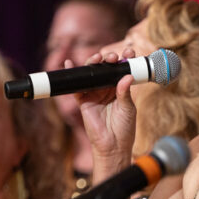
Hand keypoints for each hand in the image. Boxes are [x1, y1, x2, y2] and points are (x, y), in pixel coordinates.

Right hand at [76, 50, 138, 170]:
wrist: (113, 146)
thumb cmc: (124, 128)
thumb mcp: (128, 108)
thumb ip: (125, 92)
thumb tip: (127, 75)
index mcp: (121, 88)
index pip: (121, 70)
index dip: (124, 60)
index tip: (129, 52)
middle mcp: (107, 88)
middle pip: (106, 69)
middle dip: (109, 59)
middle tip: (113, 57)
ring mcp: (95, 93)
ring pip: (92, 74)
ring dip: (93, 63)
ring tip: (98, 58)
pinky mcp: (84, 100)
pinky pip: (76, 86)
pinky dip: (72, 75)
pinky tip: (69, 64)